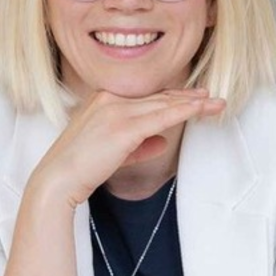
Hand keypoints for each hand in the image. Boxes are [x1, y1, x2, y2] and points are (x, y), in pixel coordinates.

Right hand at [33, 88, 225, 207]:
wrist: (59, 178)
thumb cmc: (81, 168)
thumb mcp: (113, 151)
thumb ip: (139, 144)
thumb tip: (161, 142)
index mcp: (103, 99)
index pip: (144, 97)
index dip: (170, 97)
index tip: (191, 98)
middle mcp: (110, 98)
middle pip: (157, 97)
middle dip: (187, 97)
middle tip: (210, 97)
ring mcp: (117, 110)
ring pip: (164, 103)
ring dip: (193, 103)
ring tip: (215, 103)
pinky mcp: (125, 126)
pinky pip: (163, 116)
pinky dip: (185, 111)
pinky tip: (201, 110)